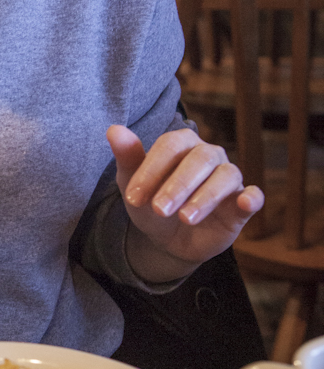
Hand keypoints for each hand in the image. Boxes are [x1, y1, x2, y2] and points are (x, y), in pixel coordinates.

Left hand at [107, 125, 263, 283]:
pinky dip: (252, 197)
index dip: (151, 170)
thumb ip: (127, 157)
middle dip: (178, 185)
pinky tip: (244, 203)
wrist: (167, 239)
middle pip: (199, 159)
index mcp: (182, 144)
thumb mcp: (134, 185)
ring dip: (207, 196)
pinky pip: (254, 196)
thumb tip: (113, 129)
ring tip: (186, 218)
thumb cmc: (150, 203)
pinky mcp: (241, 204)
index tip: (133, 197)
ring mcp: (228, 177)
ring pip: (226, 176)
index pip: (169, 147)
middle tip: (159, 210)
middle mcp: (209, 155)